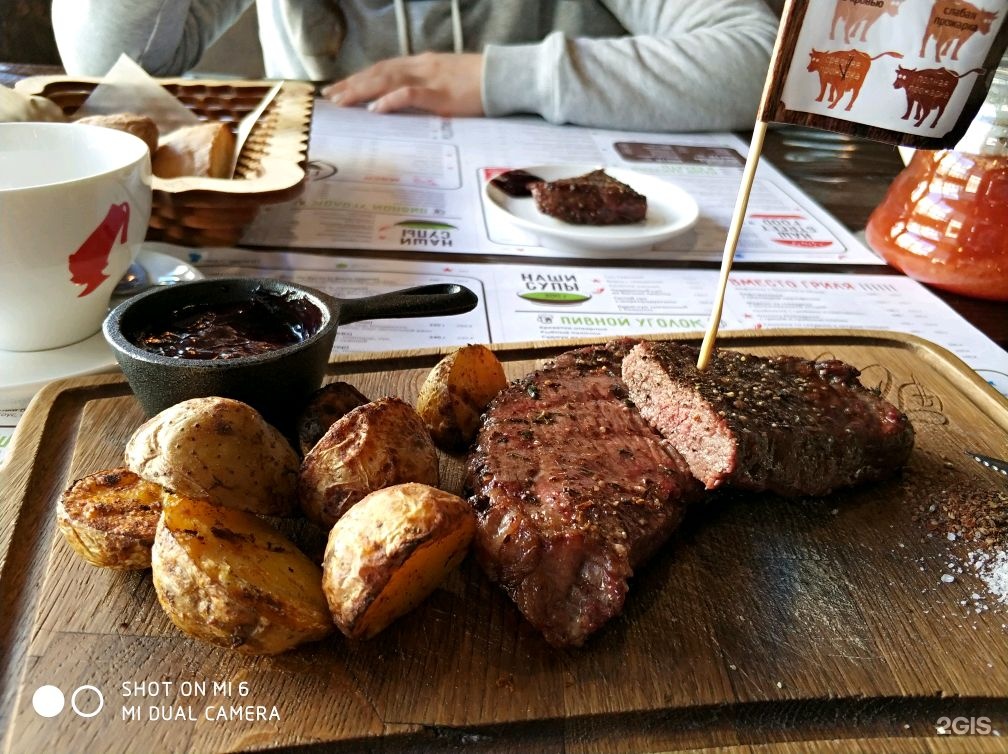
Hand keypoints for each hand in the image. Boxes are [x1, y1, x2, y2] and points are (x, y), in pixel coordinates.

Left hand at [322, 52, 483, 117]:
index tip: (341, 88)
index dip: (361, 77)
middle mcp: (421, 67)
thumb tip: (410, 103)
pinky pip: (410, 94)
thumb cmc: (480, 84)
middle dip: (353, 84)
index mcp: (423, 65)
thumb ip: (429, 90)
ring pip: (387, 80)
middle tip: (331, 96)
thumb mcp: (449, 83)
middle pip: (379, 72)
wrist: (504, 78)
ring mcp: (430, 79)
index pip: (384, 69)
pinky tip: (375, 109)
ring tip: (342, 101)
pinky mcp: (440, 94)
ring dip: (362, 90)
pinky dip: (390, 100)